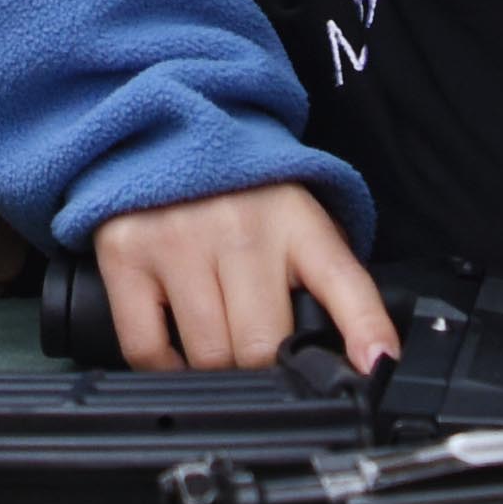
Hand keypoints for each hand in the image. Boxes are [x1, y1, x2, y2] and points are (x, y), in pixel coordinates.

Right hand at [84, 183, 384, 370]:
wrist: (165, 135)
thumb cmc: (241, 197)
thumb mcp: (297, 222)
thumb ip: (324, 281)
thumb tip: (358, 359)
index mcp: (296, 220)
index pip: (343, 278)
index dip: (364, 327)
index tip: (375, 365)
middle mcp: (239, 228)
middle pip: (262, 346)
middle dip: (264, 366)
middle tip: (261, 354)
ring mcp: (179, 239)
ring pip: (207, 354)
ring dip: (216, 368)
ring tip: (219, 342)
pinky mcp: (127, 253)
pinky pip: (146, 348)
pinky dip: (165, 368)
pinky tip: (177, 351)